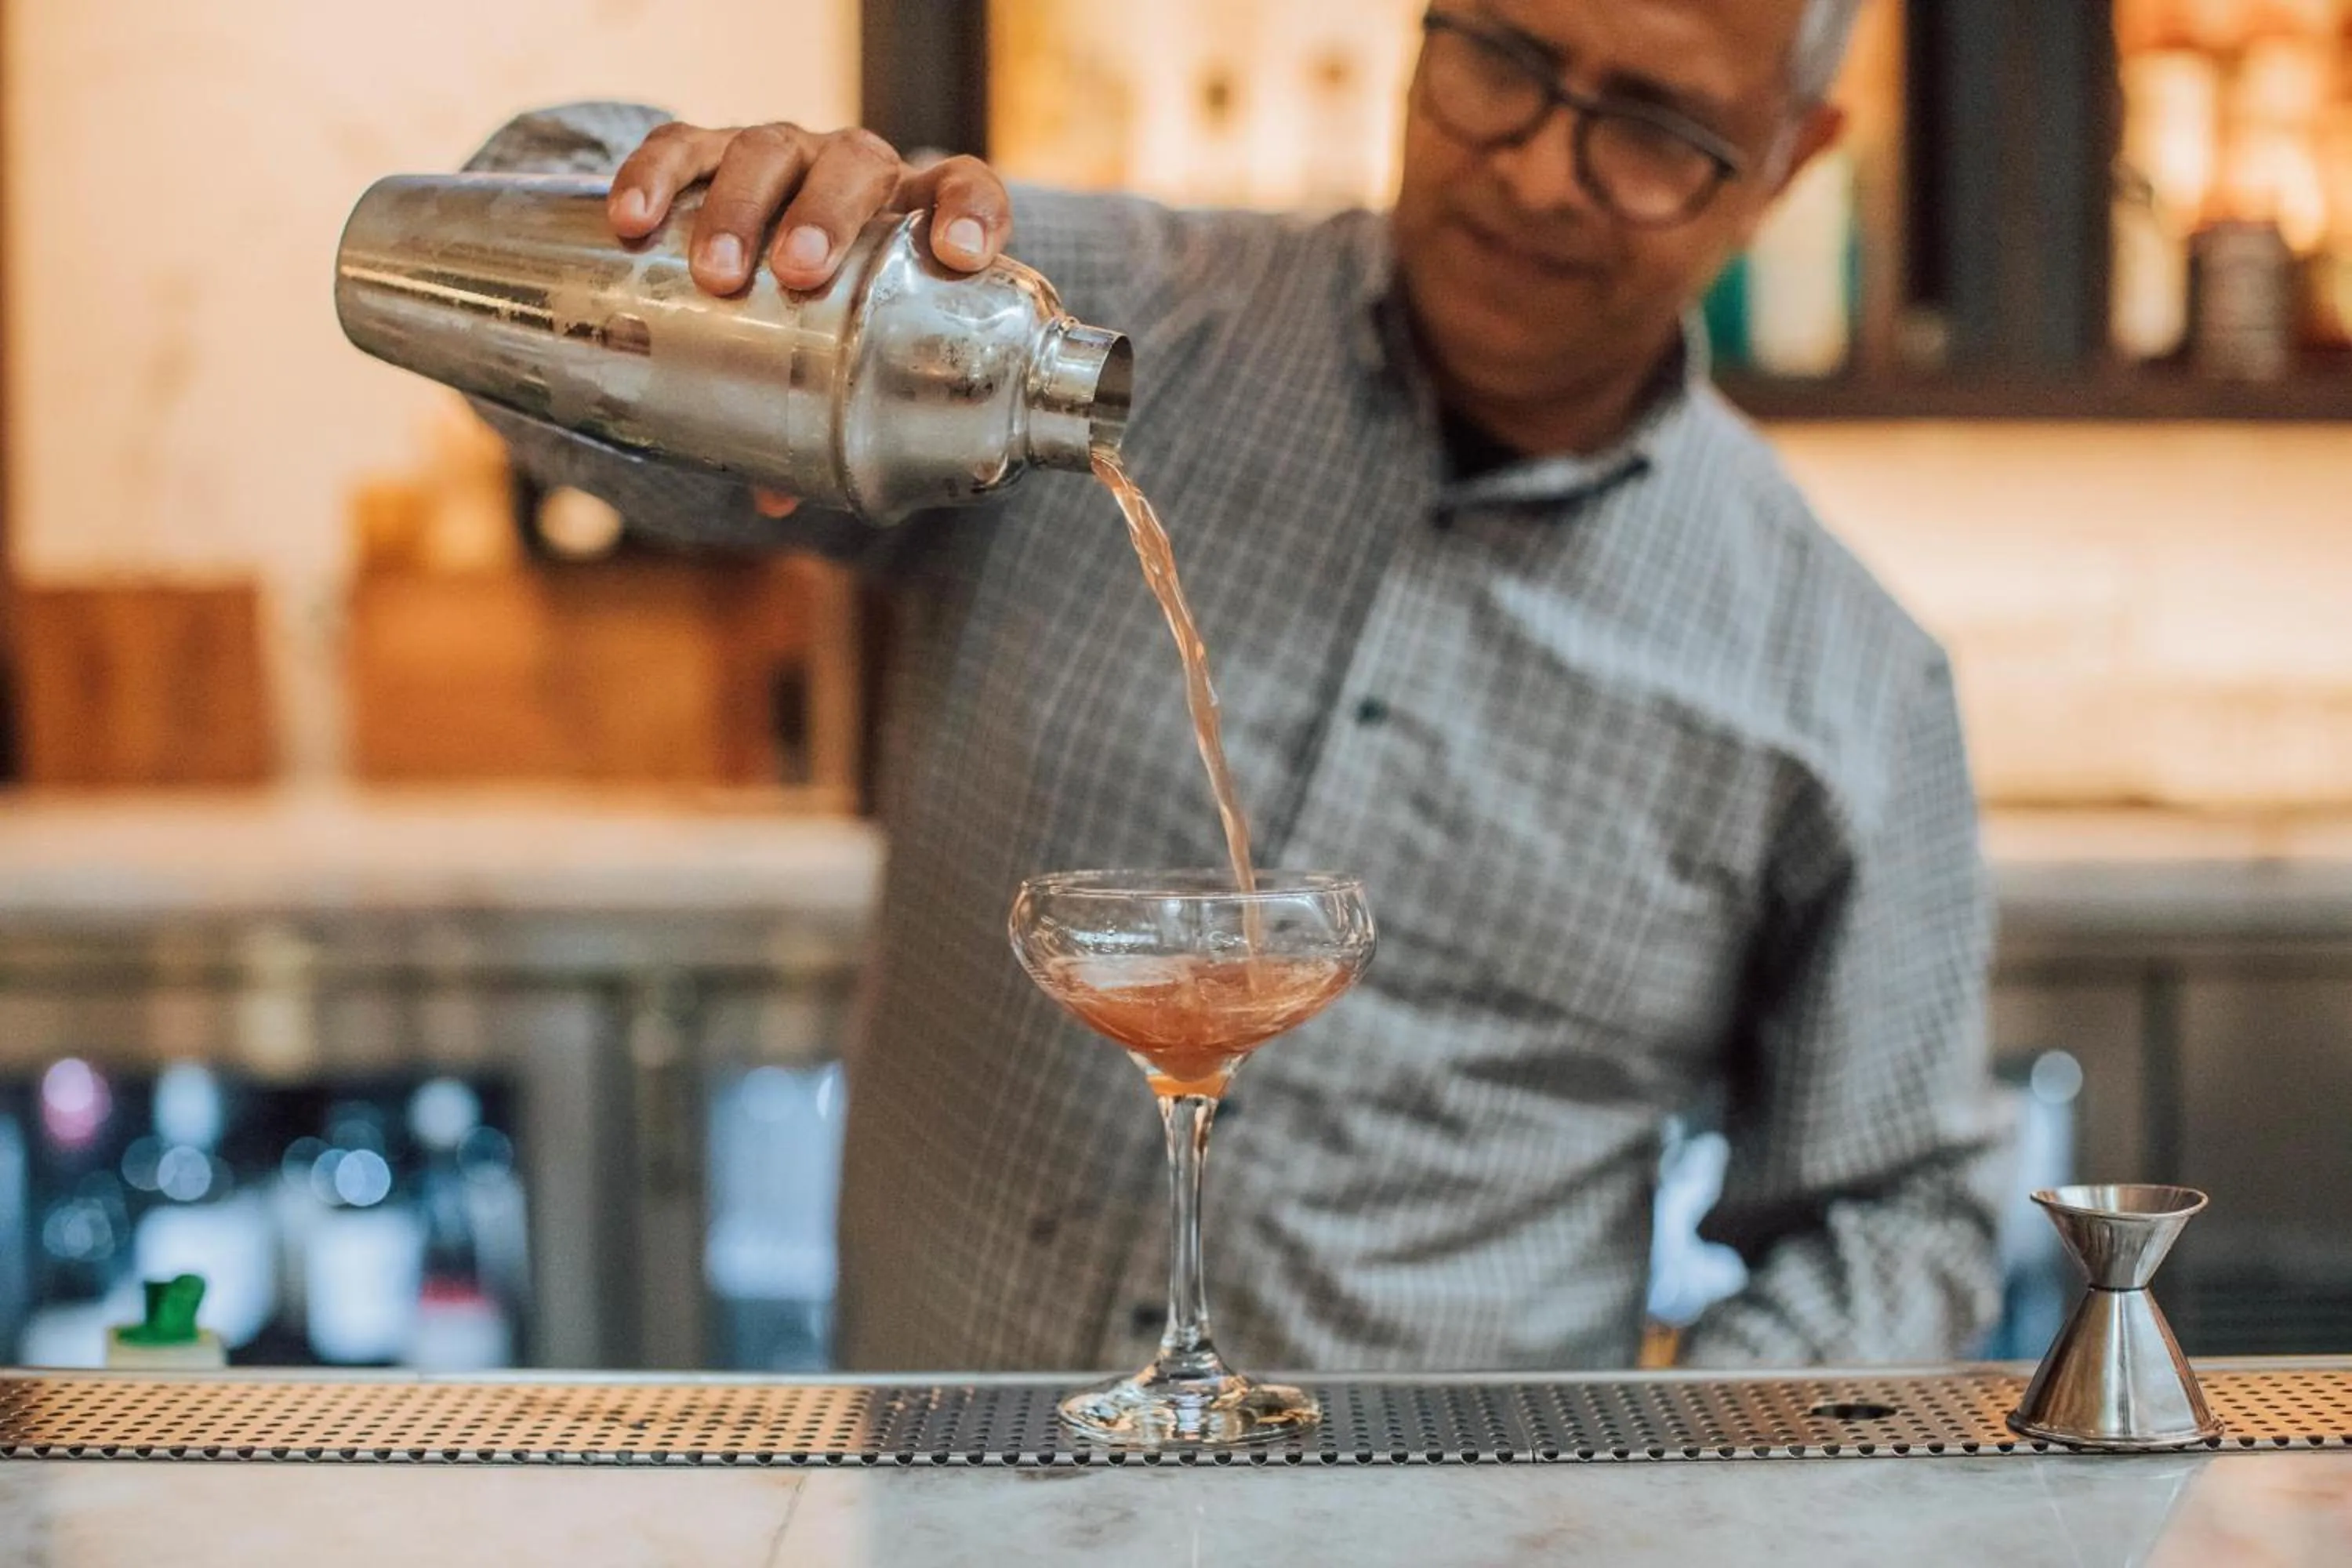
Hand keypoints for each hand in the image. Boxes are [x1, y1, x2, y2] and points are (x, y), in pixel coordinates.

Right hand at [610, 123, 1014, 515]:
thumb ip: (827, 422)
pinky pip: (681, 146)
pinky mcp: (710, 149)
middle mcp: (854, 172)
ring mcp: (783, 155)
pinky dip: (656, 174)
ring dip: (741, 205)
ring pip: (768, 151)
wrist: (759, 242)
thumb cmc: (825, 315)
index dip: (971, 213)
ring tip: (716, 271)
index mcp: (913, 216)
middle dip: (825, 216)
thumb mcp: (844, 361)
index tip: (962, 254)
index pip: (963, 188)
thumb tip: (776, 501)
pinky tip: (633, 218)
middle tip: (796, 273)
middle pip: (853, 165)